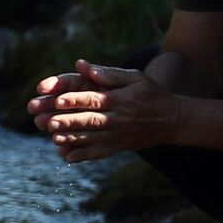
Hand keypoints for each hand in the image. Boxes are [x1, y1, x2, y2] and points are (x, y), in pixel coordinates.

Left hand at [26, 59, 180, 163]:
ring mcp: (119, 135)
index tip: (57, 100)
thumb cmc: (151, 94)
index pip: (94, 99)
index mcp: (120, 100)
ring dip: (72, 140)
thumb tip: (84, 66)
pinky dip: (83, 156)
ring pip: (93, 139)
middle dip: (69, 122)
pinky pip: (100, 153)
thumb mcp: (135, 78)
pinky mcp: (119, 147)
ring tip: (54, 139)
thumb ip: (109, 73)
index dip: (76, 100)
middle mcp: (118, 119)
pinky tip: (67, 157)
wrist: (173, 120)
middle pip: (90, 121)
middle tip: (48, 122)